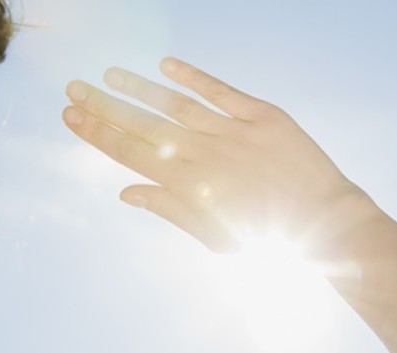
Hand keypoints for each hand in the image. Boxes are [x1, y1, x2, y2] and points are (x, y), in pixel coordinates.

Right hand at [63, 57, 365, 251]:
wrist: (325, 225)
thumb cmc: (268, 242)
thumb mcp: (214, 238)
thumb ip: (170, 210)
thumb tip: (126, 192)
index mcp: (190, 187)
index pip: (131, 154)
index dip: (98, 134)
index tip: (71, 116)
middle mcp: (205, 154)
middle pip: (143, 125)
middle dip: (104, 107)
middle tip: (73, 88)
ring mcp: (233, 132)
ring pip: (175, 104)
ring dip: (139, 89)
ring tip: (109, 75)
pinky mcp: (263, 116)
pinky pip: (221, 91)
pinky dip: (193, 77)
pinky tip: (166, 65)